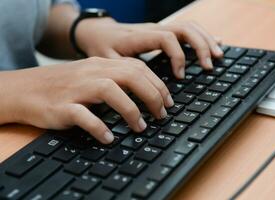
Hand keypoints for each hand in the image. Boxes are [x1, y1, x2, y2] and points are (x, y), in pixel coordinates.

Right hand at [0, 57, 173, 143]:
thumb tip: (145, 95)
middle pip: (130, 76)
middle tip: (161, 115)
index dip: (157, 84)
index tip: (168, 102)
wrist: (26, 89)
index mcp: (101, 64)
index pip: (137, 68)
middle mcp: (91, 72)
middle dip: (152, 96)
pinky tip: (109, 137)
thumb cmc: (63, 86)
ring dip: (131, 110)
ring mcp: (76, 88)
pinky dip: (99, 127)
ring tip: (140, 127)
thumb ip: (116, 80)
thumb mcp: (92, 75)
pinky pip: (84, 115)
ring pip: (110, 91)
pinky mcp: (62, 106)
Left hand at [76, 18, 222, 78]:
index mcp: (139, 36)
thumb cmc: (101, 47)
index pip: (167, 39)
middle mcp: (153, 30)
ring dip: (205, 41)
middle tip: (210, 66)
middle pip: (184, 29)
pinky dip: (201, 37)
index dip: (178, 56)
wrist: (97, 32)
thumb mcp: (106, 61)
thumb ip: (122, 72)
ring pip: (189, 28)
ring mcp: (159, 30)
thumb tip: (141, 89)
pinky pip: (186, 31)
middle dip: (200, 46)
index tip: (180, 76)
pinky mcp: (162, 33)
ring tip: (218, 56)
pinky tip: (213, 44)